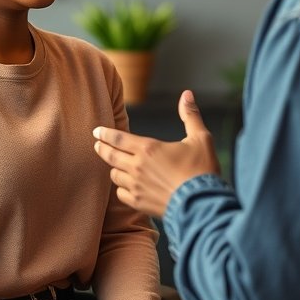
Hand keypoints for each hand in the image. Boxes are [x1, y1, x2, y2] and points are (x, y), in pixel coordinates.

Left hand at [93, 89, 219, 217]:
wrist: (203, 205)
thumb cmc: (202, 170)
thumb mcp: (201, 138)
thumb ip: (191, 115)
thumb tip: (187, 94)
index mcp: (148, 148)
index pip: (118, 138)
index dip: (105, 133)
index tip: (96, 131)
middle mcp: (137, 167)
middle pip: (110, 156)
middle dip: (101, 148)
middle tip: (96, 144)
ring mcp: (136, 186)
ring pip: (114, 175)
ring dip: (113, 168)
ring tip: (113, 164)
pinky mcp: (140, 204)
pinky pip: (121, 194)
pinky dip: (121, 188)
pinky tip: (124, 186)